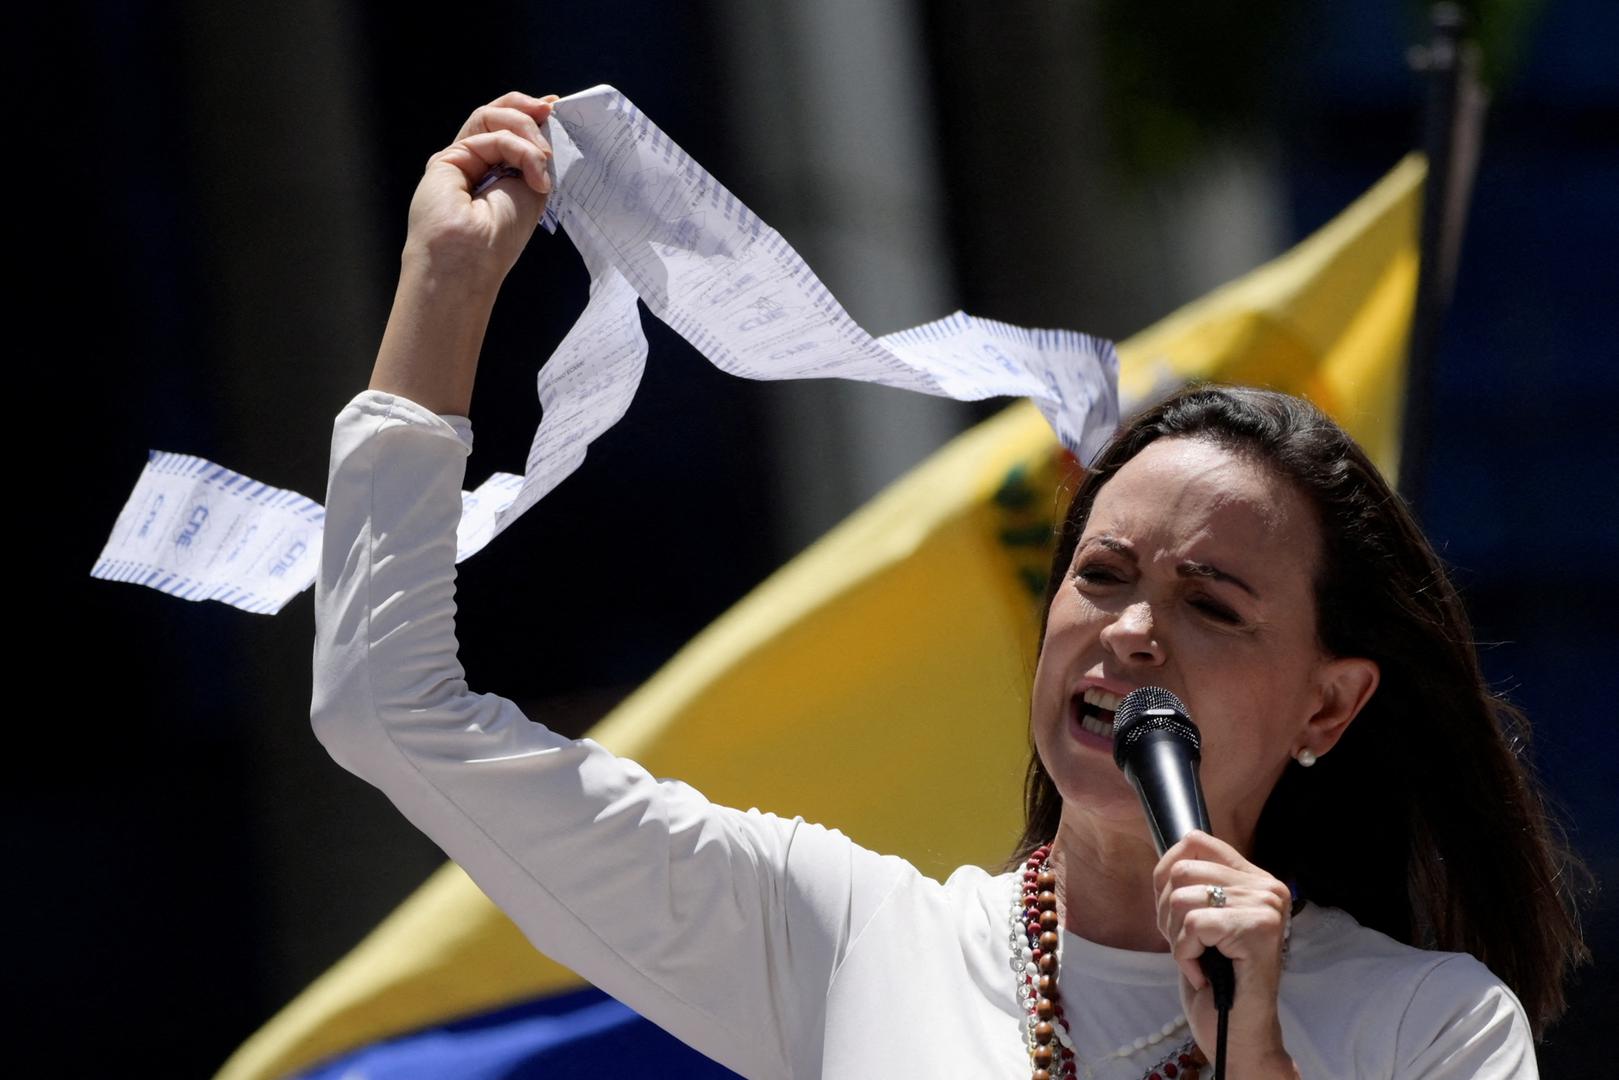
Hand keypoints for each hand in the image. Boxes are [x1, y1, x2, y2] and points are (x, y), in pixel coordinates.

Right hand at [402, 91, 558, 289]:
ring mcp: (459, 160)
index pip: (510, 132)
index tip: (556, 109)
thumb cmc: (498, 241)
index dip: (531, 116)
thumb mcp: (532, 192)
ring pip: (489, 117)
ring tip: (543, 155)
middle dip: (526, 107)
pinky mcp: (446, 159)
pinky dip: (517, 148)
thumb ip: (534, 161)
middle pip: (495, 115)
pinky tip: (534, 171)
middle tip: (551, 109)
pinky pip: (487, 135)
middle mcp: (474, 164)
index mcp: (494, 174)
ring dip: (524, 127)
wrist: (468, 262)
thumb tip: (544, 134)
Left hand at [1154, 831, 1299, 1076]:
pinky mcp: (1258, 930)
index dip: (1166, 874)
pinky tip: (1202, 973)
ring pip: (1183, 899)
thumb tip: (1168, 860)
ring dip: (1176, 939)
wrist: (1237, 1034)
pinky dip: (1185, 954)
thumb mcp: (1201, 921)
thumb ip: (1194, 886)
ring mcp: (1266, 907)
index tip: (1173, 913)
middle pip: (1181, 871)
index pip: (1196, 841)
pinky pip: (1194, 925)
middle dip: (1167, 914)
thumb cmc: (1216, 980)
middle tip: (1187, 947)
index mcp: (1254, 879)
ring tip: (1197, 961)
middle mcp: (1267, 887)